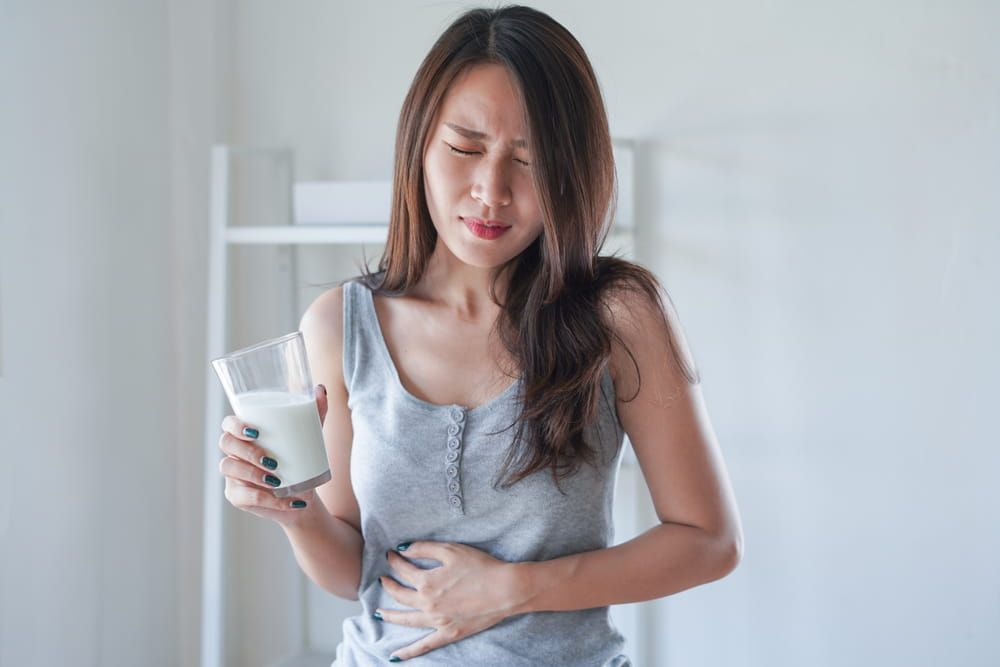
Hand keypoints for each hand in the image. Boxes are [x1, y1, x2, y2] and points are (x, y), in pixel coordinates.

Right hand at [217, 384, 328, 526]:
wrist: (304, 496)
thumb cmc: (300, 461)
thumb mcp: (310, 438)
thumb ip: (314, 413)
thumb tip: (320, 388)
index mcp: (246, 434)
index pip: (228, 424)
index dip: (235, 425)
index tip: (255, 431)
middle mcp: (235, 452)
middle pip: (226, 443)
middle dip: (246, 451)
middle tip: (271, 460)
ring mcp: (233, 475)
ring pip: (229, 468)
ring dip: (252, 474)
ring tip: (277, 480)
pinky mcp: (236, 496)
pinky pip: (243, 497)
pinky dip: (267, 499)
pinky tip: (285, 500)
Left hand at [376, 541, 529, 660]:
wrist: (505, 589)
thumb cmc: (481, 566)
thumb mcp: (451, 550)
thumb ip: (424, 548)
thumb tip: (403, 549)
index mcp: (427, 581)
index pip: (403, 570)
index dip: (395, 561)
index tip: (391, 555)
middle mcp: (427, 603)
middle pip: (400, 594)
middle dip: (388, 585)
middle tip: (382, 579)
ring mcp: (437, 621)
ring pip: (406, 620)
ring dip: (390, 616)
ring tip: (378, 613)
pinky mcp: (448, 633)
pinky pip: (424, 645)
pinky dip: (408, 652)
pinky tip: (394, 657)